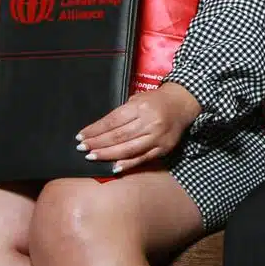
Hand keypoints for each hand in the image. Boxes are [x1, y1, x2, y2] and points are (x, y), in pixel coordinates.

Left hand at [78, 83, 201, 173]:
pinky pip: (142, 158)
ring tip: (92, 156)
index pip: (112, 121)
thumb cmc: (156, 100)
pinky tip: (113, 166)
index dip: (95, 130)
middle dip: (97, 143)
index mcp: (141, 107)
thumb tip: (99, 130)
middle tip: (82, 148)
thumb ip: (121, 113)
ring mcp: (157, 137)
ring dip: (107, 154)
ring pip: (128, 149)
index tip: (81, 136)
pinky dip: (127, 164)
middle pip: (118, 136)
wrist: (183, 103)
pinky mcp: (163, 148)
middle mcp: (149, 122)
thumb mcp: (138, 99)